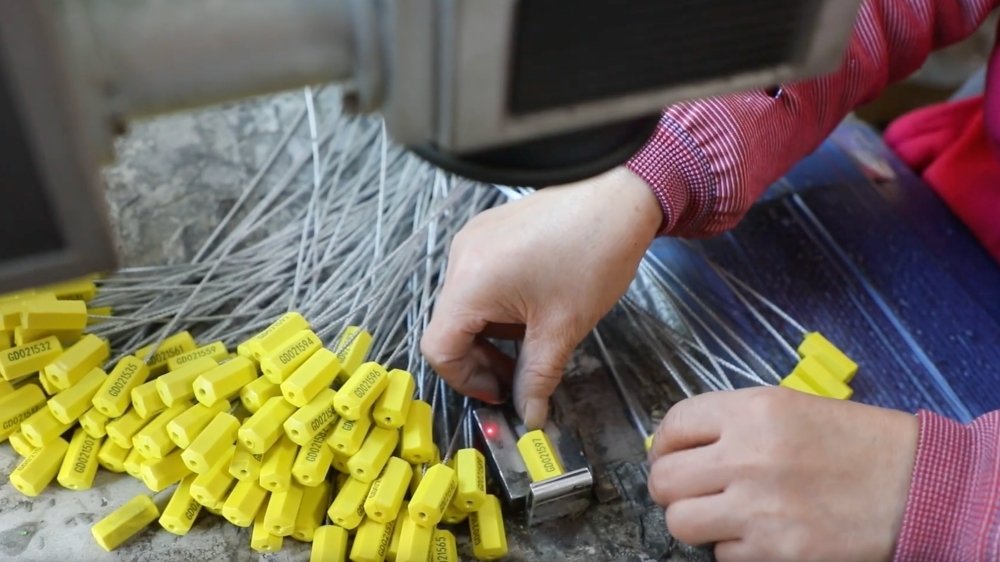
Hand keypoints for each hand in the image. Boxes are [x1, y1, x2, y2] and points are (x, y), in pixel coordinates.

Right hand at [421, 166, 660, 427]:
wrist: (621, 194)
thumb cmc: (593, 255)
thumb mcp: (563, 328)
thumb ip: (537, 378)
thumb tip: (529, 415)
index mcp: (470, 283)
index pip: (438, 348)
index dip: (466, 381)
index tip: (502, 393)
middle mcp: (460, 257)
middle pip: (450, 327)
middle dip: (482, 360)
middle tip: (521, 377)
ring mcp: (474, 240)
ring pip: (466, 306)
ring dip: (493, 334)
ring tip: (535, 339)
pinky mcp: (490, 231)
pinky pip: (479, 281)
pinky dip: (498, 307)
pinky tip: (534, 308)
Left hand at [648, 387, 917, 561]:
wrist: (914, 485)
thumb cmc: (853, 442)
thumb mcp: (789, 408)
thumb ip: (731, 423)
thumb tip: (678, 445)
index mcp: (751, 411)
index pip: (673, 426)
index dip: (662, 445)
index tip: (667, 456)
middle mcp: (747, 456)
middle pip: (664, 479)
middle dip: (669, 487)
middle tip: (688, 491)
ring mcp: (758, 507)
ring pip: (680, 522)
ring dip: (693, 521)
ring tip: (718, 515)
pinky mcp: (775, 551)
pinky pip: (720, 554)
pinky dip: (732, 548)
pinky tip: (758, 533)